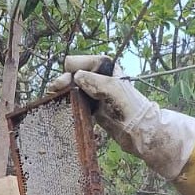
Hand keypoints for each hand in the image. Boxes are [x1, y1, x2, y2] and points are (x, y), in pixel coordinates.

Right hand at [44, 62, 194, 179]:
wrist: (140, 131)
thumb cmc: (133, 109)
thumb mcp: (114, 90)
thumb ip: (96, 81)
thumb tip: (77, 77)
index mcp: (105, 67)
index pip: (78, 62)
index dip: (70, 71)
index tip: (66, 83)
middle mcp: (99, 77)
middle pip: (72, 75)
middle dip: (63, 82)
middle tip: (54, 92)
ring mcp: (95, 93)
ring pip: (72, 88)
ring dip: (64, 93)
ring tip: (54, 99)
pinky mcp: (94, 107)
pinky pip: (76, 102)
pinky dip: (69, 104)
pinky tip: (63, 108)